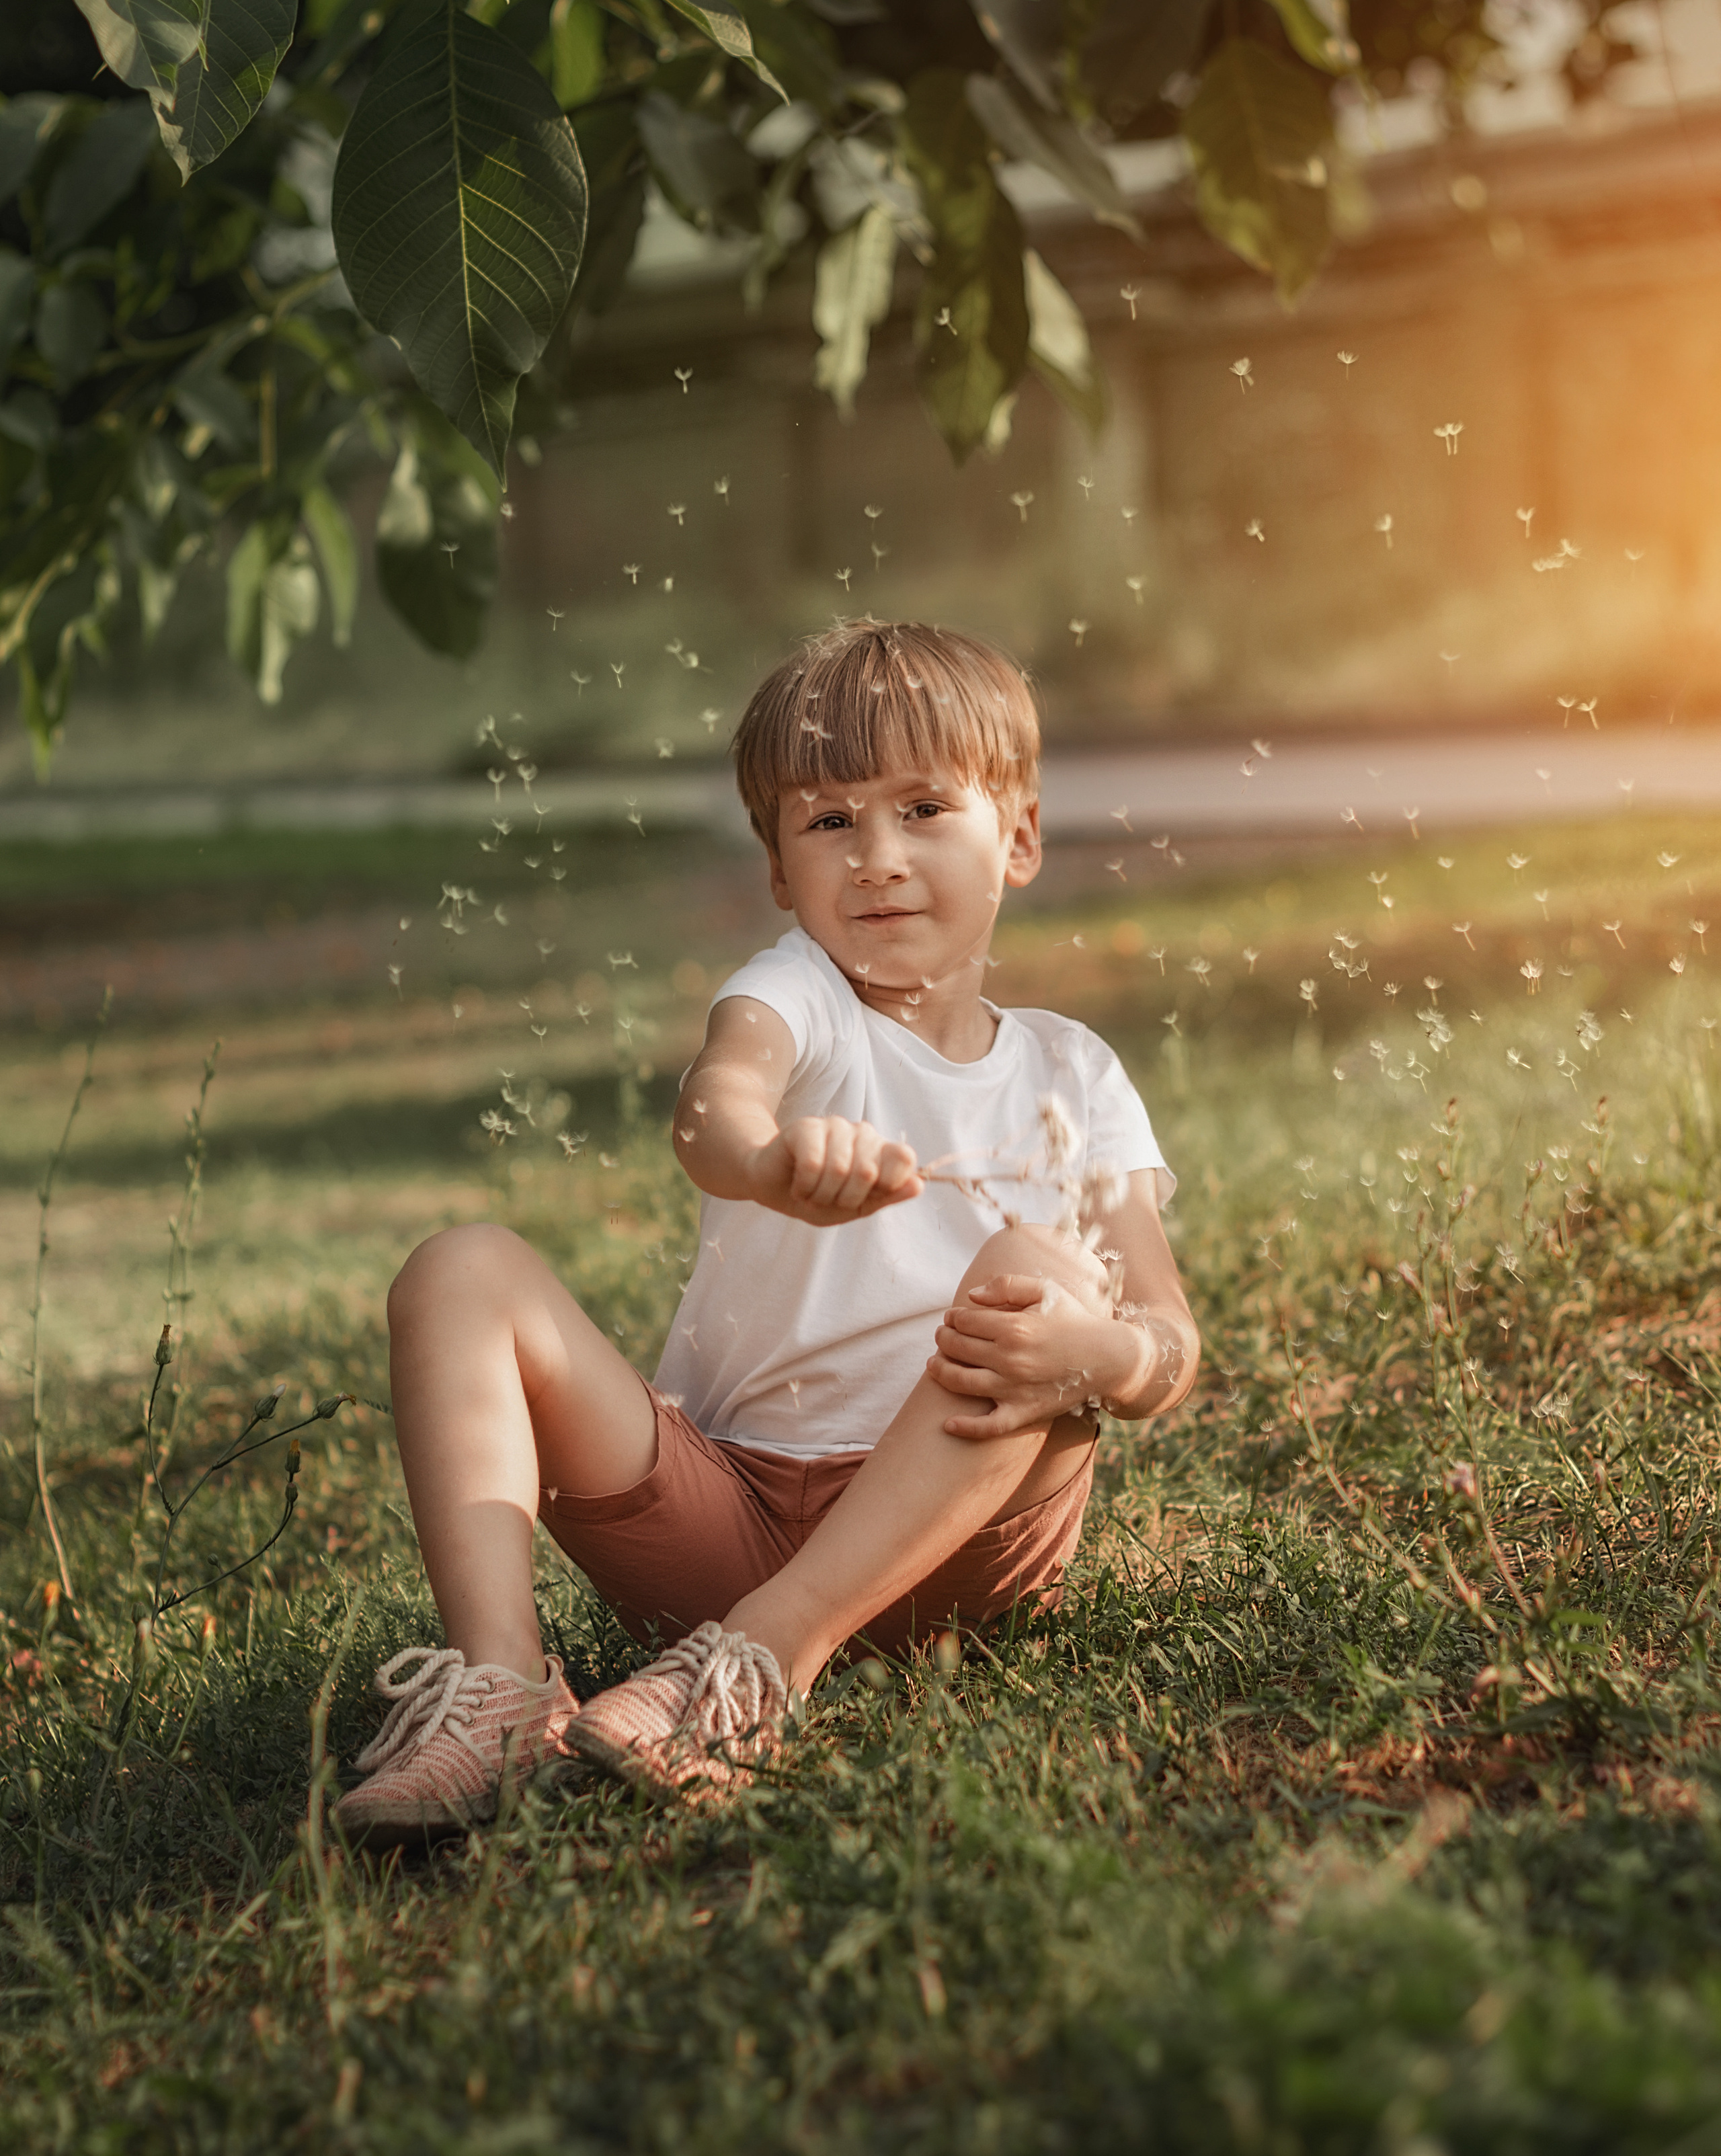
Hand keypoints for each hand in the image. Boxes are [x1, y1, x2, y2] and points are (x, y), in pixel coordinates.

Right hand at [747, 1116, 923, 1225]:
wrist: (774, 1191)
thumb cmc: (819, 1197)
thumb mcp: (857, 1207)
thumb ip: (887, 1196)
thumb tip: (919, 1185)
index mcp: (880, 1151)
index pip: (904, 1157)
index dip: (888, 1185)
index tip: (867, 1197)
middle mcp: (862, 1132)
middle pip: (868, 1171)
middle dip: (845, 1198)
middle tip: (830, 1199)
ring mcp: (834, 1126)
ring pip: (839, 1169)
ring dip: (821, 1195)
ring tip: (812, 1193)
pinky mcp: (806, 1127)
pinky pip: (813, 1164)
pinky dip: (804, 1186)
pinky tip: (799, 1186)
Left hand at [926, 1270, 1147, 1440]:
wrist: (1108, 1357)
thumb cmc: (1074, 1320)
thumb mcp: (1045, 1290)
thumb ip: (1006, 1285)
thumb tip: (971, 1297)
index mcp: (1013, 1327)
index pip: (964, 1321)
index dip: (952, 1317)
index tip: (952, 1317)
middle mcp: (1009, 1359)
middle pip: (957, 1348)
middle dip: (943, 1339)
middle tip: (942, 1336)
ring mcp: (1014, 1389)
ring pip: (961, 1383)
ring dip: (940, 1372)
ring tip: (934, 1365)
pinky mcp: (1023, 1413)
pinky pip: (988, 1427)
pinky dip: (965, 1428)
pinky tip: (948, 1424)